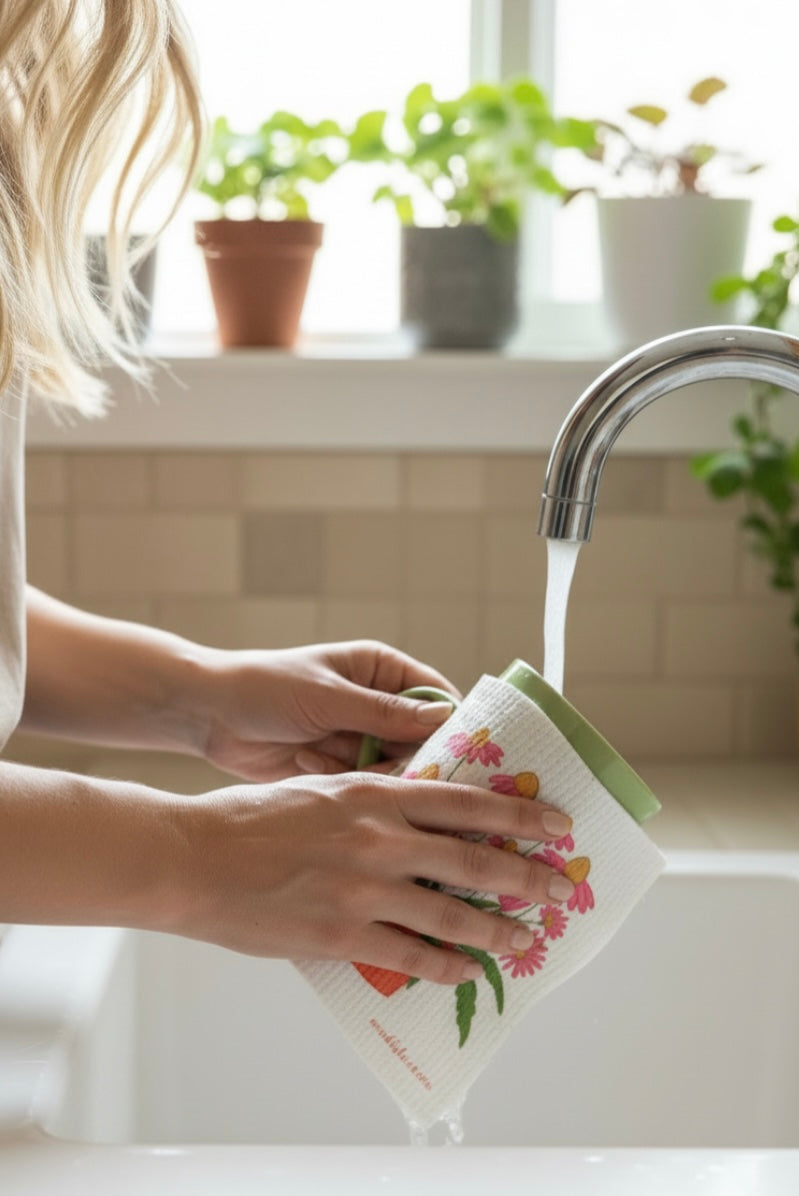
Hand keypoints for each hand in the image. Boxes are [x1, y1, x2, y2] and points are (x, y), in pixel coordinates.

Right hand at [176, 771, 574, 983]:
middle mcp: (380, 838)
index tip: (554, 824)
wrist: (195, 857)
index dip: (518, 815)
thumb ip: (369, 805)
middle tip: (560, 886)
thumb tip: (414, 821)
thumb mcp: (318, 790)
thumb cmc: (248, 820)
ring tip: (526, 938)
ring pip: (452, 914)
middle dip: (527, 875)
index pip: (466, 802)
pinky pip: (411, 955)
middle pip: (473, 858)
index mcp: (374, 795)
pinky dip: (447, 966)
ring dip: (498, 928)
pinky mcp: (342, 934)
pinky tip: (468, 972)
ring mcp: (364, 889)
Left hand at [193, 640, 459, 781]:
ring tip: (345, 769)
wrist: (207, 714)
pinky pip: (364, 785)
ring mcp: (359, 737)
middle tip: (415, 785)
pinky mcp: (339, 769)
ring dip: (376, 775)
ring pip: (395, 768)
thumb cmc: (266, 687)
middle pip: (423, 740)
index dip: (458, 725)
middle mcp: (378, 704)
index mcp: (382, 670)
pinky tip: (320, 772)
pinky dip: (348, 785)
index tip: (472, 755)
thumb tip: (446, 717)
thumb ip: (384, 712)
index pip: (437, 696)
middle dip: (416, 761)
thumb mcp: (327, 697)